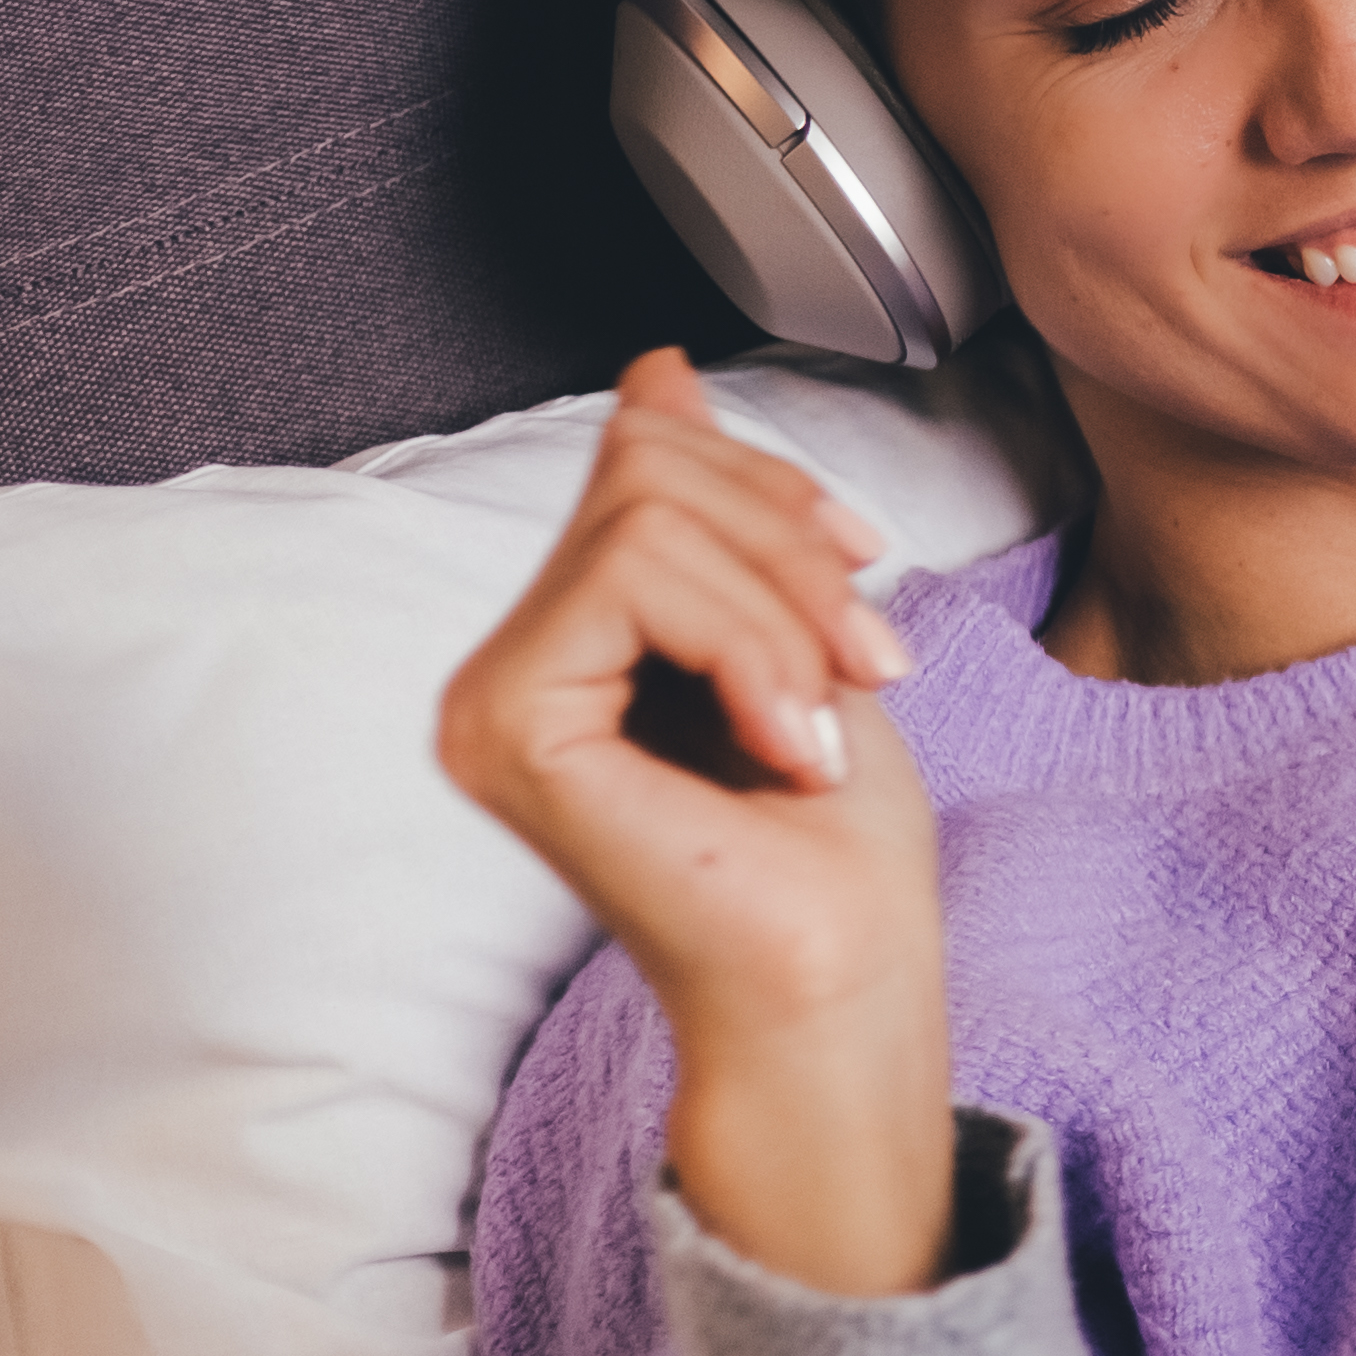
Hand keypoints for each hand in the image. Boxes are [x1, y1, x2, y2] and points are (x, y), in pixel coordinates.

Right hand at [436, 349, 957, 1296]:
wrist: (845, 983)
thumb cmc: (834, 849)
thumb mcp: (795, 631)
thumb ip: (712, 512)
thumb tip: (654, 372)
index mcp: (566, 641)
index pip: (643, 456)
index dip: (776, 491)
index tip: (861, 584)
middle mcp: (504, 667)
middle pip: (644, 468)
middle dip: (792, 548)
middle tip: (865, 664)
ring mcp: (490, 699)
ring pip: (647, 519)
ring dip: (788, 611)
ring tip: (826, 719)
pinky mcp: (506, 727)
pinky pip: (636, 584)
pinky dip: (753, 650)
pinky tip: (789, 748)